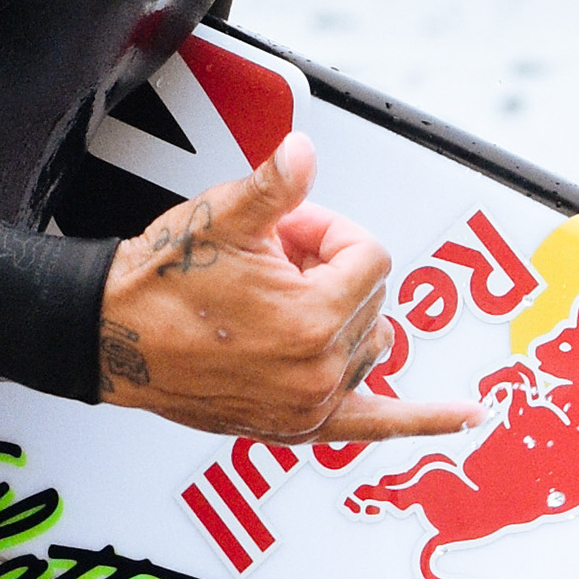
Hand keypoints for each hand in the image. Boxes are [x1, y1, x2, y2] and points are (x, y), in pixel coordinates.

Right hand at [94, 130, 463, 444]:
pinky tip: (469, 415)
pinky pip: (377, 426)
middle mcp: (318, 371)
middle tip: (268, 264)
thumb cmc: (160, 281)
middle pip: (372, 299)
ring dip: (344, 318)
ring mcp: (309, 405)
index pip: (369, 257)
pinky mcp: (295, 426)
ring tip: (280, 303)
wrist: (110, 338)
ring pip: (371, 344)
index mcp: (311, 320)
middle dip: (327, 272)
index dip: (327, 233)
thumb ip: (277, 186)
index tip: (283, 234)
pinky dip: (423, 421)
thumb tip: (304, 152)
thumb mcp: (222, 217)